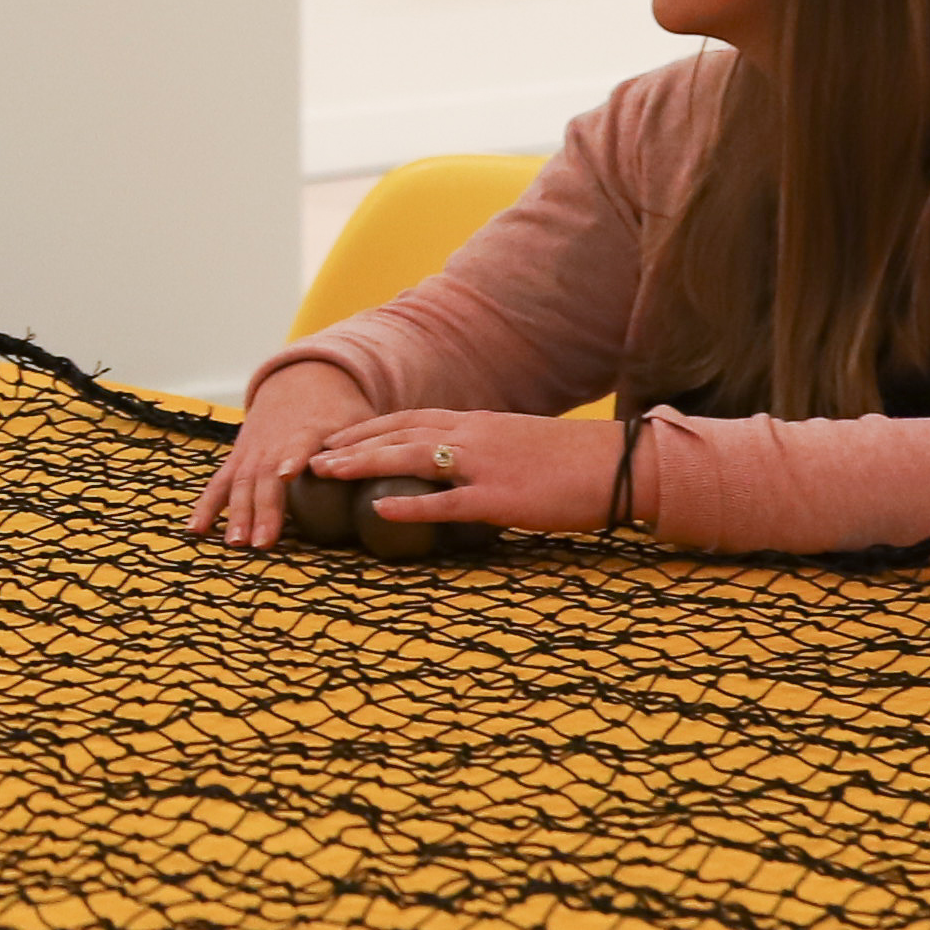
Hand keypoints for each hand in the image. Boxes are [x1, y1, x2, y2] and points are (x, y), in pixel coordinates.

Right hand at [189, 361, 372, 547]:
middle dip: (262, 509)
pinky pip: (219, 485)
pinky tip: (196, 530)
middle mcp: (272, 444)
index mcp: (306, 431)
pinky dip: (206, 507)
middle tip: (261, 541)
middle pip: (264, 477)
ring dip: (235, 514)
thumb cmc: (338, 409)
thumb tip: (383, 475)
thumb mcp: (359, 419)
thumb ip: (366, 446)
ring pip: (240, 484)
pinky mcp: (238, 460)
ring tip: (236, 543)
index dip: (292, 459)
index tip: (287, 474)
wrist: (298, 383)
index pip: (298, 446)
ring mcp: (251, 453)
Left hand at [305, 404, 618, 536]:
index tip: (333, 438)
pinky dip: (409, 505)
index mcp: (476, 423)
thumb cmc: (572, 460)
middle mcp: (472, 436)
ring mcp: (483, 465)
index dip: (366, 429)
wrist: (618, 465)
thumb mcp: (517, 442)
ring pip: (410, 458)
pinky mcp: (500, 498)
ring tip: (325, 474)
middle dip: (350, 445)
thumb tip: (454, 463)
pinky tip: (377, 510)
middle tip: (310, 458)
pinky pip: (446, 502)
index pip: (408, 419)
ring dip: (362, 464)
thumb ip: (481, 447)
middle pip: (397, 434)